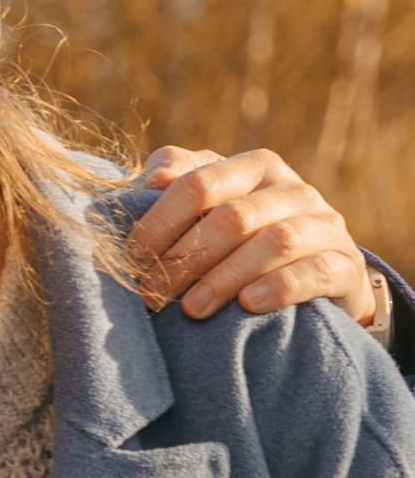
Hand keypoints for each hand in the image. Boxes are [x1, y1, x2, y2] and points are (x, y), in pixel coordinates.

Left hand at [129, 145, 374, 328]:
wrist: (320, 276)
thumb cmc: (247, 241)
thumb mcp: (216, 207)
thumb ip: (183, 183)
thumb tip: (153, 176)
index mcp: (254, 167)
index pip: (199, 184)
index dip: (159, 222)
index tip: (131, 258)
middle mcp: (293, 189)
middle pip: (232, 217)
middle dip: (186, 258)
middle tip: (153, 294)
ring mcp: (324, 224)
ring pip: (274, 241)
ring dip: (225, 278)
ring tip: (192, 310)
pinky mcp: (346, 264)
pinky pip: (314, 271)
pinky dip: (279, 287)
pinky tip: (249, 304)